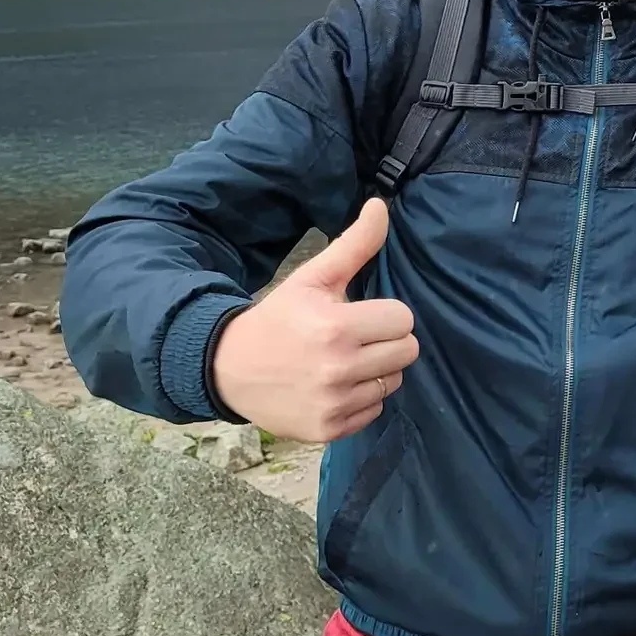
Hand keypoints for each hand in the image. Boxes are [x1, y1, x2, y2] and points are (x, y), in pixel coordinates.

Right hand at [211, 198, 418, 443]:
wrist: (228, 369)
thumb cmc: (278, 318)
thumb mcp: (312, 278)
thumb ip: (354, 244)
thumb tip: (381, 206)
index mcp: (337, 328)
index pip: (404, 319)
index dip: (386, 313)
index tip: (363, 314)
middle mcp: (338, 369)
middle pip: (407, 352)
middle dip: (387, 340)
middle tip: (357, 337)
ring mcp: (334, 404)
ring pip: (393, 382)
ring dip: (376, 370)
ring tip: (345, 361)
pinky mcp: (329, 430)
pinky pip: (374, 411)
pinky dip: (361, 399)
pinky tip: (335, 386)